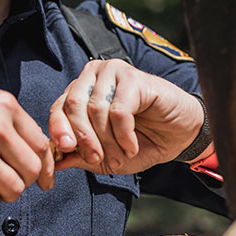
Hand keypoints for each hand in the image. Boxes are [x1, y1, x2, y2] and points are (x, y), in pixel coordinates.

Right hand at [0, 87, 55, 212]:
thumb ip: (4, 118)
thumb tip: (32, 146)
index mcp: (3, 106)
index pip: (40, 143)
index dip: (45, 164)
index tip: (44, 177)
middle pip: (33, 169)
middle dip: (27, 180)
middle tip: (12, 182)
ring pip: (16, 190)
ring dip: (5, 193)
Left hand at [48, 59, 203, 174]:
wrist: (180, 135)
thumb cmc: (142, 142)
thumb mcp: (106, 156)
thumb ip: (81, 157)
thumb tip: (55, 162)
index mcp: (82, 90)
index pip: (59, 108)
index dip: (60, 131)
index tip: (68, 151)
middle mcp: (94, 76)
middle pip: (74, 106)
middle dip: (85, 139)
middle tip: (100, 160)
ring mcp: (114, 72)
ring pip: (96, 110)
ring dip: (108, 141)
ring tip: (122, 155)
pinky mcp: (134, 78)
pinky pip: (118, 111)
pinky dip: (124, 135)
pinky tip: (132, 145)